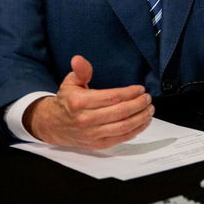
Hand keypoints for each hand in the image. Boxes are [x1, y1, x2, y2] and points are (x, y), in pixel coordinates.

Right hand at [24, 56, 152, 148]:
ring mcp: (92, 134)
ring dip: (140, 117)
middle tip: (147, 98)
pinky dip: (136, 130)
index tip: (140, 89)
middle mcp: (86, 120)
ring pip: (123, 126)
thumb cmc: (67, 102)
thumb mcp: (70, 83)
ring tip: (149, 109)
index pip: (112, 97)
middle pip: (120, 112)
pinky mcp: (97, 144)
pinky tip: (143, 121)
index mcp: (80, 102)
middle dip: (139, 104)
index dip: (129, 93)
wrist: (54, 125)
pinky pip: (121, 138)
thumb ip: (80, 71)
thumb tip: (79, 59)